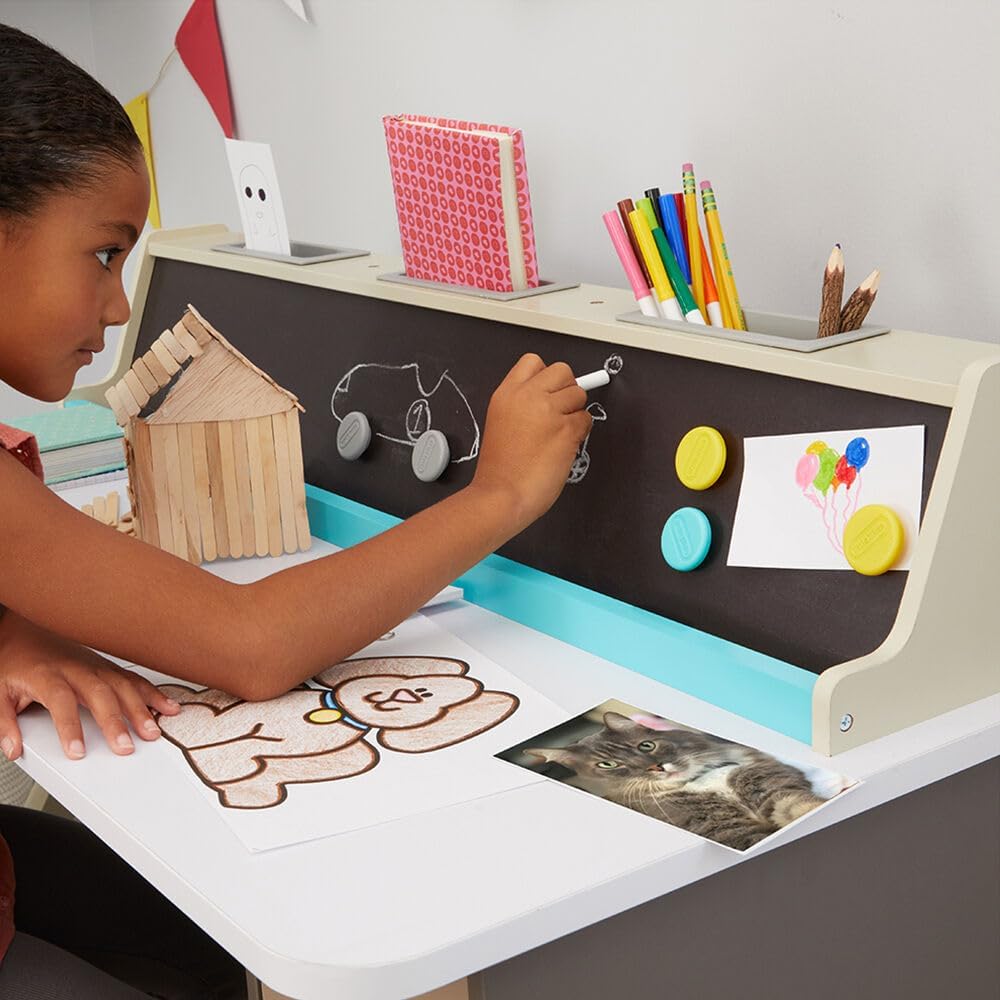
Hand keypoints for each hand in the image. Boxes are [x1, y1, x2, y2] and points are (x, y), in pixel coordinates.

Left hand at [0, 609, 179, 760]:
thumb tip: (12, 748)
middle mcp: (76, 669)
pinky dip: (152, 693)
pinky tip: (167, 707)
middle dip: (115, 721)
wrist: (25, 630)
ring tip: (152, 730)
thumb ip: (4, 722)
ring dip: (140, 709)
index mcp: (47, 675)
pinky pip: (133, 679)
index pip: (62, 702)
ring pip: (122, 686)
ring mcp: (96, 666)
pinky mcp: (107, 666)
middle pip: (100, 694)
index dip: (70, 727)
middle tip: (125, 746)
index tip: (77, 751)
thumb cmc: (15, 661)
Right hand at [472, 354, 592, 530]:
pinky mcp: (566, 430)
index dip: (546, 376)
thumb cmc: (500, 470)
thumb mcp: (501, 423)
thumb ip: (522, 405)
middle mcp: (527, 397)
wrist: (501, 495)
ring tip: (559, 433)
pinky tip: (563, 446)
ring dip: (575, 412)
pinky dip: (580, 432)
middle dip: (566, 389)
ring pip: (579, 394)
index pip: (533, 361)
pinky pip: (586, 420)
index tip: (548, 392)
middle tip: (559, 411)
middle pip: (562, 370)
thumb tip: (551, 397)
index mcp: (506, 394)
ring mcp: (548, 412)